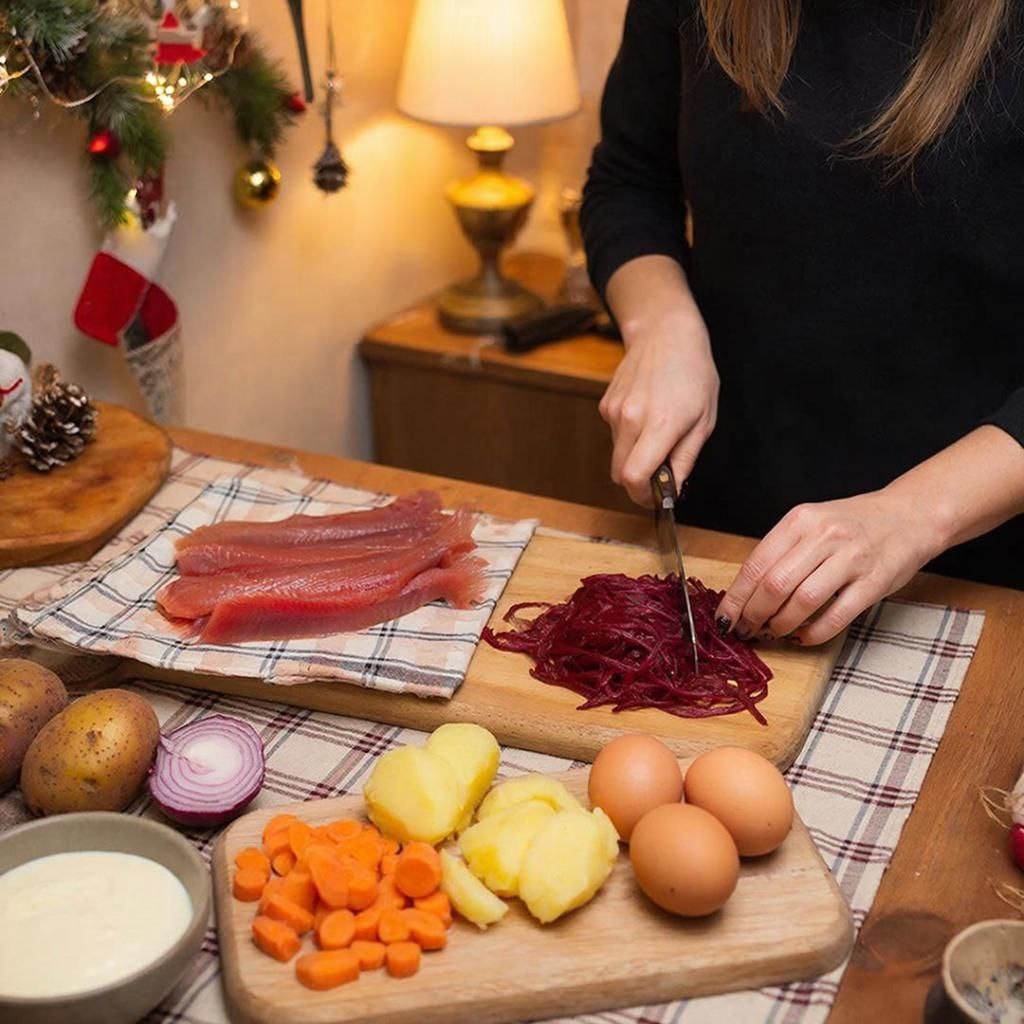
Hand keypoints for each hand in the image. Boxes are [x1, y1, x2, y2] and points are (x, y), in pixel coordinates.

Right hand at [599, 309, 718, 505]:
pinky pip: (614, 435)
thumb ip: (685, 460)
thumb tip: (672, 490)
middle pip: (619, 474)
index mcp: (660, 425)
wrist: (666, 334)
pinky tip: (646, 414)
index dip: (642, 496)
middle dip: (638, 482)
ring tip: (658, 432)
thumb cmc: (693, 374)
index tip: (655, 498)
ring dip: (635, 456)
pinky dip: (629, 437)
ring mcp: (614, 411)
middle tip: (661, 473)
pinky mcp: (605, 405)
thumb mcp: (704, 421)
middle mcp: (630, 419)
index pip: (634, 477)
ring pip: (617, 455)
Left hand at [715, 490, 944, 644]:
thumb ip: (781, 551)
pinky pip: (836, 616)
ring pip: (803, 601)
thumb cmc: (852, 523)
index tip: (724, 618)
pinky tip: (803, 636)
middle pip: (775, 585)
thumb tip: (746, 592)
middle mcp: (824, 536)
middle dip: (754, 615)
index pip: (756, 564)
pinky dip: (814, 632)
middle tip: (746, 630)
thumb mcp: (811, 524)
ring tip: (773, 632)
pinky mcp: (874, 582)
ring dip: (781, 625)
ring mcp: (851, 559)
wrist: (909, 515)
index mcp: (801, 520)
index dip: (736, 597)